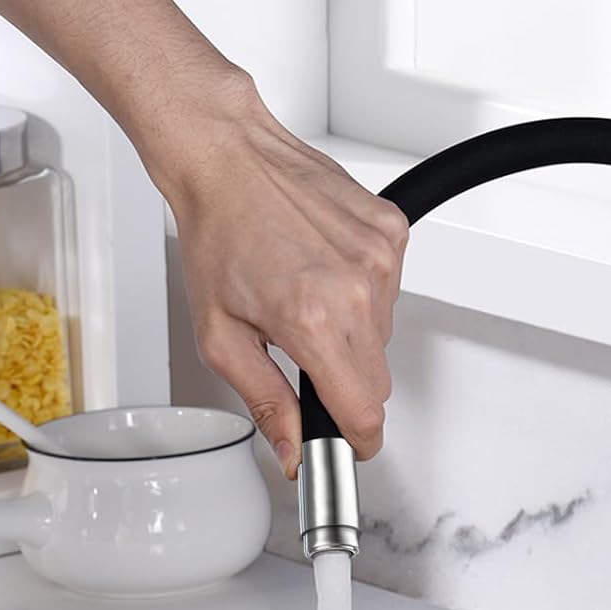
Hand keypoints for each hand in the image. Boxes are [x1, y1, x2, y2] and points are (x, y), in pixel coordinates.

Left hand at [161, 77, 408, 477]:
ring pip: (384, 337)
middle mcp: (356, 289)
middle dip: (344, 384)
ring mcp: (381, 259)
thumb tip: (291, 451)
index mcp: (314, 321)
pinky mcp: (392, 233)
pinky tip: (324, 267)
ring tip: (306, 295)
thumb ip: (264, 402)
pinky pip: (391, 290)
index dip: (356, 440)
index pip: (364, 412)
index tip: (348, 444)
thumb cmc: (218, 234)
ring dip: (352, 333)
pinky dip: (362, 291)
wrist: (228, 158)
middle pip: (377, 381)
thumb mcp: (220, 336)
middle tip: (303, 355)